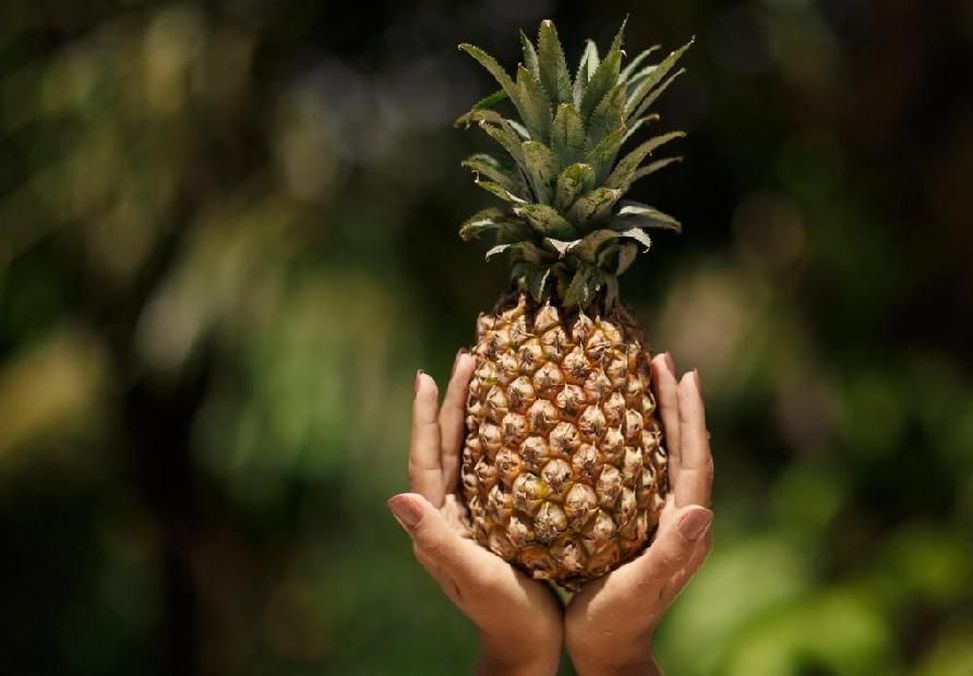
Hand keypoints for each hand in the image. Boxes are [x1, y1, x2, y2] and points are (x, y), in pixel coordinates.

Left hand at [388, 351, 562, 675]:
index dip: (426, 418)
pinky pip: (501, 471)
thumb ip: (436, 539)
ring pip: (475, 454)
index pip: (425, 459)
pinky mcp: (504, 523)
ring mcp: (478, 518)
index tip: (428, 375)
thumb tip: (396, 499)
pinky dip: (510, 442)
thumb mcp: (472, 575)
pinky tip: (529, 425)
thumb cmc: (504, 616)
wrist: (528, 650)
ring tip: (496, 377)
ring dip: (481, 416)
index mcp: (439, 522)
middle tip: (472, 358)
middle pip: (450, 446)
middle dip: (457, 402)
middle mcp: (453, 515)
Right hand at [565, 355, 713, 675]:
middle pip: (683, 448)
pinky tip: (613, 427)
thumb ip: (671, 551)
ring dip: (658, 417)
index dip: (690, 416)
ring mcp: (661, 521)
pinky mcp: (640, 526)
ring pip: (665, 456)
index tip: (683, 373)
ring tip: (641, 379)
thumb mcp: (641, 587)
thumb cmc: (617, 624)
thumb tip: (701, 510)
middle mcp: (680, 518)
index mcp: (684, 526)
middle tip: (657, 359)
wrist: (607, 655)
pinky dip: (636, 442)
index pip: (695, 459)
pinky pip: (642, 471)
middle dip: (674, 403)